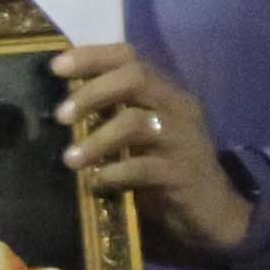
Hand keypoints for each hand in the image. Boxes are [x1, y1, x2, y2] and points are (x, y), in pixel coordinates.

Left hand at [56, 43, 255, 260]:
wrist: (213, 212)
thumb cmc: (168, 170)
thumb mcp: (144, 135)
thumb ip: (115, 114)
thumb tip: (64, 105)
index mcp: (167, 92)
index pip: (130, 57)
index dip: (92, 57)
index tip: (56, 68)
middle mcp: (178, 107)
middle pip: (135, 78)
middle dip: (92, 92)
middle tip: (61, 116)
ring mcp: (182, 139)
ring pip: (135, 123)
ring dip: (96, 139)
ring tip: (70, 159)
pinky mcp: (181, 173)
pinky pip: (141, 167)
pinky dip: (113, 173)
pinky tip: (96, 183)